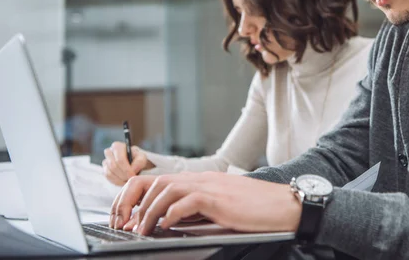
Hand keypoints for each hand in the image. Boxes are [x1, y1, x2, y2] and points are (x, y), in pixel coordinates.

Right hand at [102, 141, 153, 185]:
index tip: (132, 176)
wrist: (134, 163)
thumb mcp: (142, 158)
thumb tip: (131, 170)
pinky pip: (108, 177)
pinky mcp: (104, 170)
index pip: (119, 159)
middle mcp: (109, 152)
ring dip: (119, 179)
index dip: (126, 169)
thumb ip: (138, 163)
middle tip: (130, 180)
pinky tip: (123, 182)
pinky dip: (116, 181)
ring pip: (109, 173)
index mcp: (118, 146)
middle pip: (113, 166)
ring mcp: (105, 161)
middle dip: (123, 175)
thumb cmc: (137, 159)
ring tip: (128, 181)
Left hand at [109, 172, 300, 235]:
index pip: (156, 180)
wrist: (283, 205)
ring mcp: (209, 186)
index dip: (134, 197)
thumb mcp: (219, 206)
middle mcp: (200, 179)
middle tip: (125, 226)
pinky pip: (186, 201)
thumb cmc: (255, 209)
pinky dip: (170, 214)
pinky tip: (165, 226)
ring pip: (165, 190)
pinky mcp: (218, 198)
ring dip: (147, 212)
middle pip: (154, 182)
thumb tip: (167, 221)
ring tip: (141, 230)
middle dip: (132, 204)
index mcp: (199, 180)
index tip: (125, 218)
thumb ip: (195, 209)